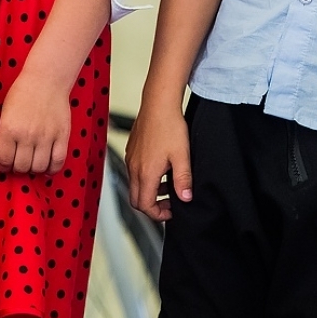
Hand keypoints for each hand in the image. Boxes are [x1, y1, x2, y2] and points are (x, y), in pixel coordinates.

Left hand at [0, 74, 70, 173]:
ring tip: (33, 163)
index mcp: (9, 130)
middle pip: (22, 167)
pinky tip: (48, 168)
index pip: (5, 160)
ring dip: (34, 169)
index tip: (5, 166)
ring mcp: (46, 136)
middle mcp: (27, 136)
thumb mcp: (5, 113)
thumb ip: (4, 135)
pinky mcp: (62, 135)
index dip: (3, 167)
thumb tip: (5, 156)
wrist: (46, 80)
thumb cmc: (23, 94)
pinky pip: (58, 161)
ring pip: (39, 167)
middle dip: (18, 169)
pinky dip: (52, 169)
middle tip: (19, 163)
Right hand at [126, 105, 191, 221]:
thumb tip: (185, 198)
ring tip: (169, 183)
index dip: (158, 214)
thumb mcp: (182, 156)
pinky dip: (146, 177)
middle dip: (152, 205)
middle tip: (169, 202)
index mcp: (146, 173)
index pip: (145, 205)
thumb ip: (183, 180)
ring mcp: (131, 158)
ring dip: (150, 190)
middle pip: (136, 199)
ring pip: (135, 185)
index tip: (170, 211)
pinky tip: (162, 167)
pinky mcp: (131, 150)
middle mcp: (134, 167)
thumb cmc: (169, 126)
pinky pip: (134, 171)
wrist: (159, 103)